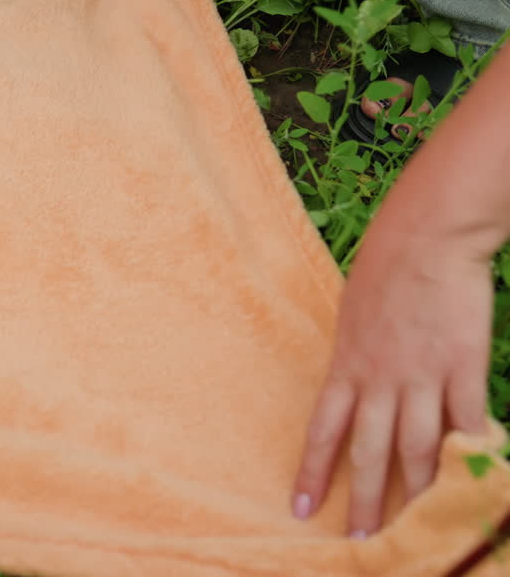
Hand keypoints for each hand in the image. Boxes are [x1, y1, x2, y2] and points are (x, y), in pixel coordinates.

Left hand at [291, 222, 491, 536]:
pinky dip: (474, 450)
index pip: (322, 431)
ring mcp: (423, 375)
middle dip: (364, 500)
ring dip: (417, 491)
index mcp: (346, 366)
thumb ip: (355, 359)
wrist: (425, 237)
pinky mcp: (463, 365)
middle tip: (361, 541)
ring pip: (418, 447)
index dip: (311, 472)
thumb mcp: (352, 318)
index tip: (300, 509)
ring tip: (418, 526)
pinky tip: (478, 476)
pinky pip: (470, 419)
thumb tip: (355, 388)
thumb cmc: (383, 270)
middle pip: (370, 452)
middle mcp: (380, 379)